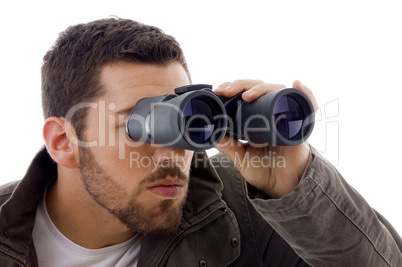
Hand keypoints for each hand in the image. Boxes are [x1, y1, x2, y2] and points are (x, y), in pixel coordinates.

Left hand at [214, 80, 317, 197]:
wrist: (281, 187)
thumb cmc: (264, 169)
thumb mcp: (241, 156)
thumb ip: (229, 146)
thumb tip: (212, 134)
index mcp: (259, 116)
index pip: (248, 92)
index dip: (234, 87)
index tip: (219, 90)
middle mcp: (274, 112)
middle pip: (261, 88)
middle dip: (242, 85)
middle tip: (226, 90)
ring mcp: (289, 118)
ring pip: (279, 92)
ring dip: (263, 89)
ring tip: (247, 95)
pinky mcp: (302, 128)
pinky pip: (309, 108)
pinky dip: (306, 94)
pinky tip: (296, 85)